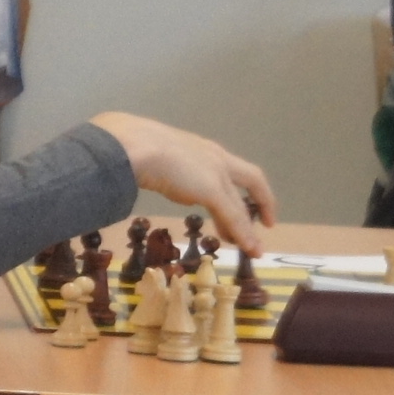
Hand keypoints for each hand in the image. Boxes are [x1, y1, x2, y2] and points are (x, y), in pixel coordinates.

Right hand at [90, 113, 277, 252]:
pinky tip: (248, 248)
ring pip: (241, 203)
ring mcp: (216, 172)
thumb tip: (150, 175)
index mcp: (201, 148)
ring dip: (248, 228)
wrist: (130, 146)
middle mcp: (215, 157)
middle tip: (263, 224)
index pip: (230, 166)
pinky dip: (243, 234)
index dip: (242, 183)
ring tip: (253, 248)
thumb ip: (161, 166)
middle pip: (250, 179)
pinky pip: (234, 216)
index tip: (246, 199)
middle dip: (260, 202)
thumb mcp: (153, 156)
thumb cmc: (131, 147)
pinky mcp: (213, 189)